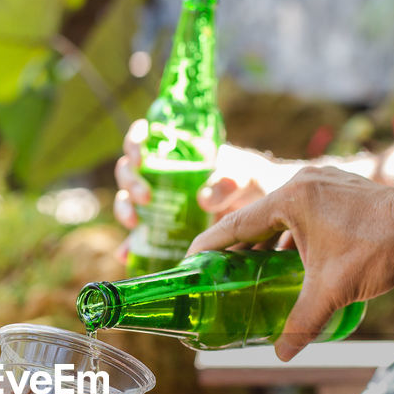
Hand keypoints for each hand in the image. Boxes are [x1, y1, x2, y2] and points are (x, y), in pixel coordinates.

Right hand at [113, 119, 298, 230]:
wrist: (268, 213)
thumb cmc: (255, 183)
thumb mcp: (247, 175)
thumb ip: (230, 180)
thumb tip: (202, 199)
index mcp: (179, 151)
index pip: (145, 137)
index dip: (135, 143)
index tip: (140, 156)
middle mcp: (163, 175)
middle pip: (130, 171)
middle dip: (131, 183)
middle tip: (146, 198)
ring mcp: (161, 203)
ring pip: (128, 202)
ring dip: (125, 211)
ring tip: (135, 224)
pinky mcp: (164, 230)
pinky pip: (141, 238)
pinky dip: (131, 247)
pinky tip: (128, 256)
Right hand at [189, 166, 393, 361]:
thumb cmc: (380, 249)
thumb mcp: (333, 291)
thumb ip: (303, 322)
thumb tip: (283, 353)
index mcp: (291, 198)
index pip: (237, 223)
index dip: (211, 243)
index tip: (192, 259)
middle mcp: (304, 181)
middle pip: (258, 217)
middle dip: (239, 246)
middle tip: (221, 271)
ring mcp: (325, 181)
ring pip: (284, 213)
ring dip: (269, 240)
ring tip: (257, 269)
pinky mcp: (343, 188)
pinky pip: (305, 210)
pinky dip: (294, 232)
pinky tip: (298, 258)